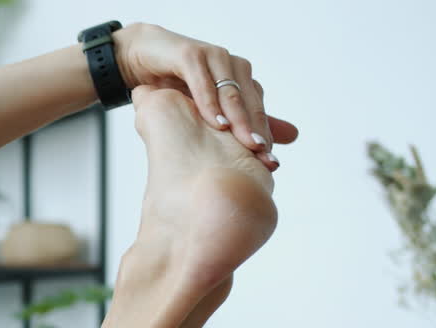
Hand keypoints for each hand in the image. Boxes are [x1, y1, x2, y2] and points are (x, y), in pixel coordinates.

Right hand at [113, 23, 298, 170]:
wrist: (144, 56)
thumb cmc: (175, 82)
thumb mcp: (206, 106)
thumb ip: (242, 120)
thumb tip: (291, 137)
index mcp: (240, 77)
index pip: (257, 110)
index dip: (265, 136)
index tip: (271, 164)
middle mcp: (231, 65)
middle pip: (248, 102)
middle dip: (257, 131)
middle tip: (264, 157)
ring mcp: (212, 57)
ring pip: (230, 92)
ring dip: (239, 119)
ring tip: (247, 144)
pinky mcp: (189, 54)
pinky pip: (202, 82)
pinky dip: (210, 103)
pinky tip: (217, 124)